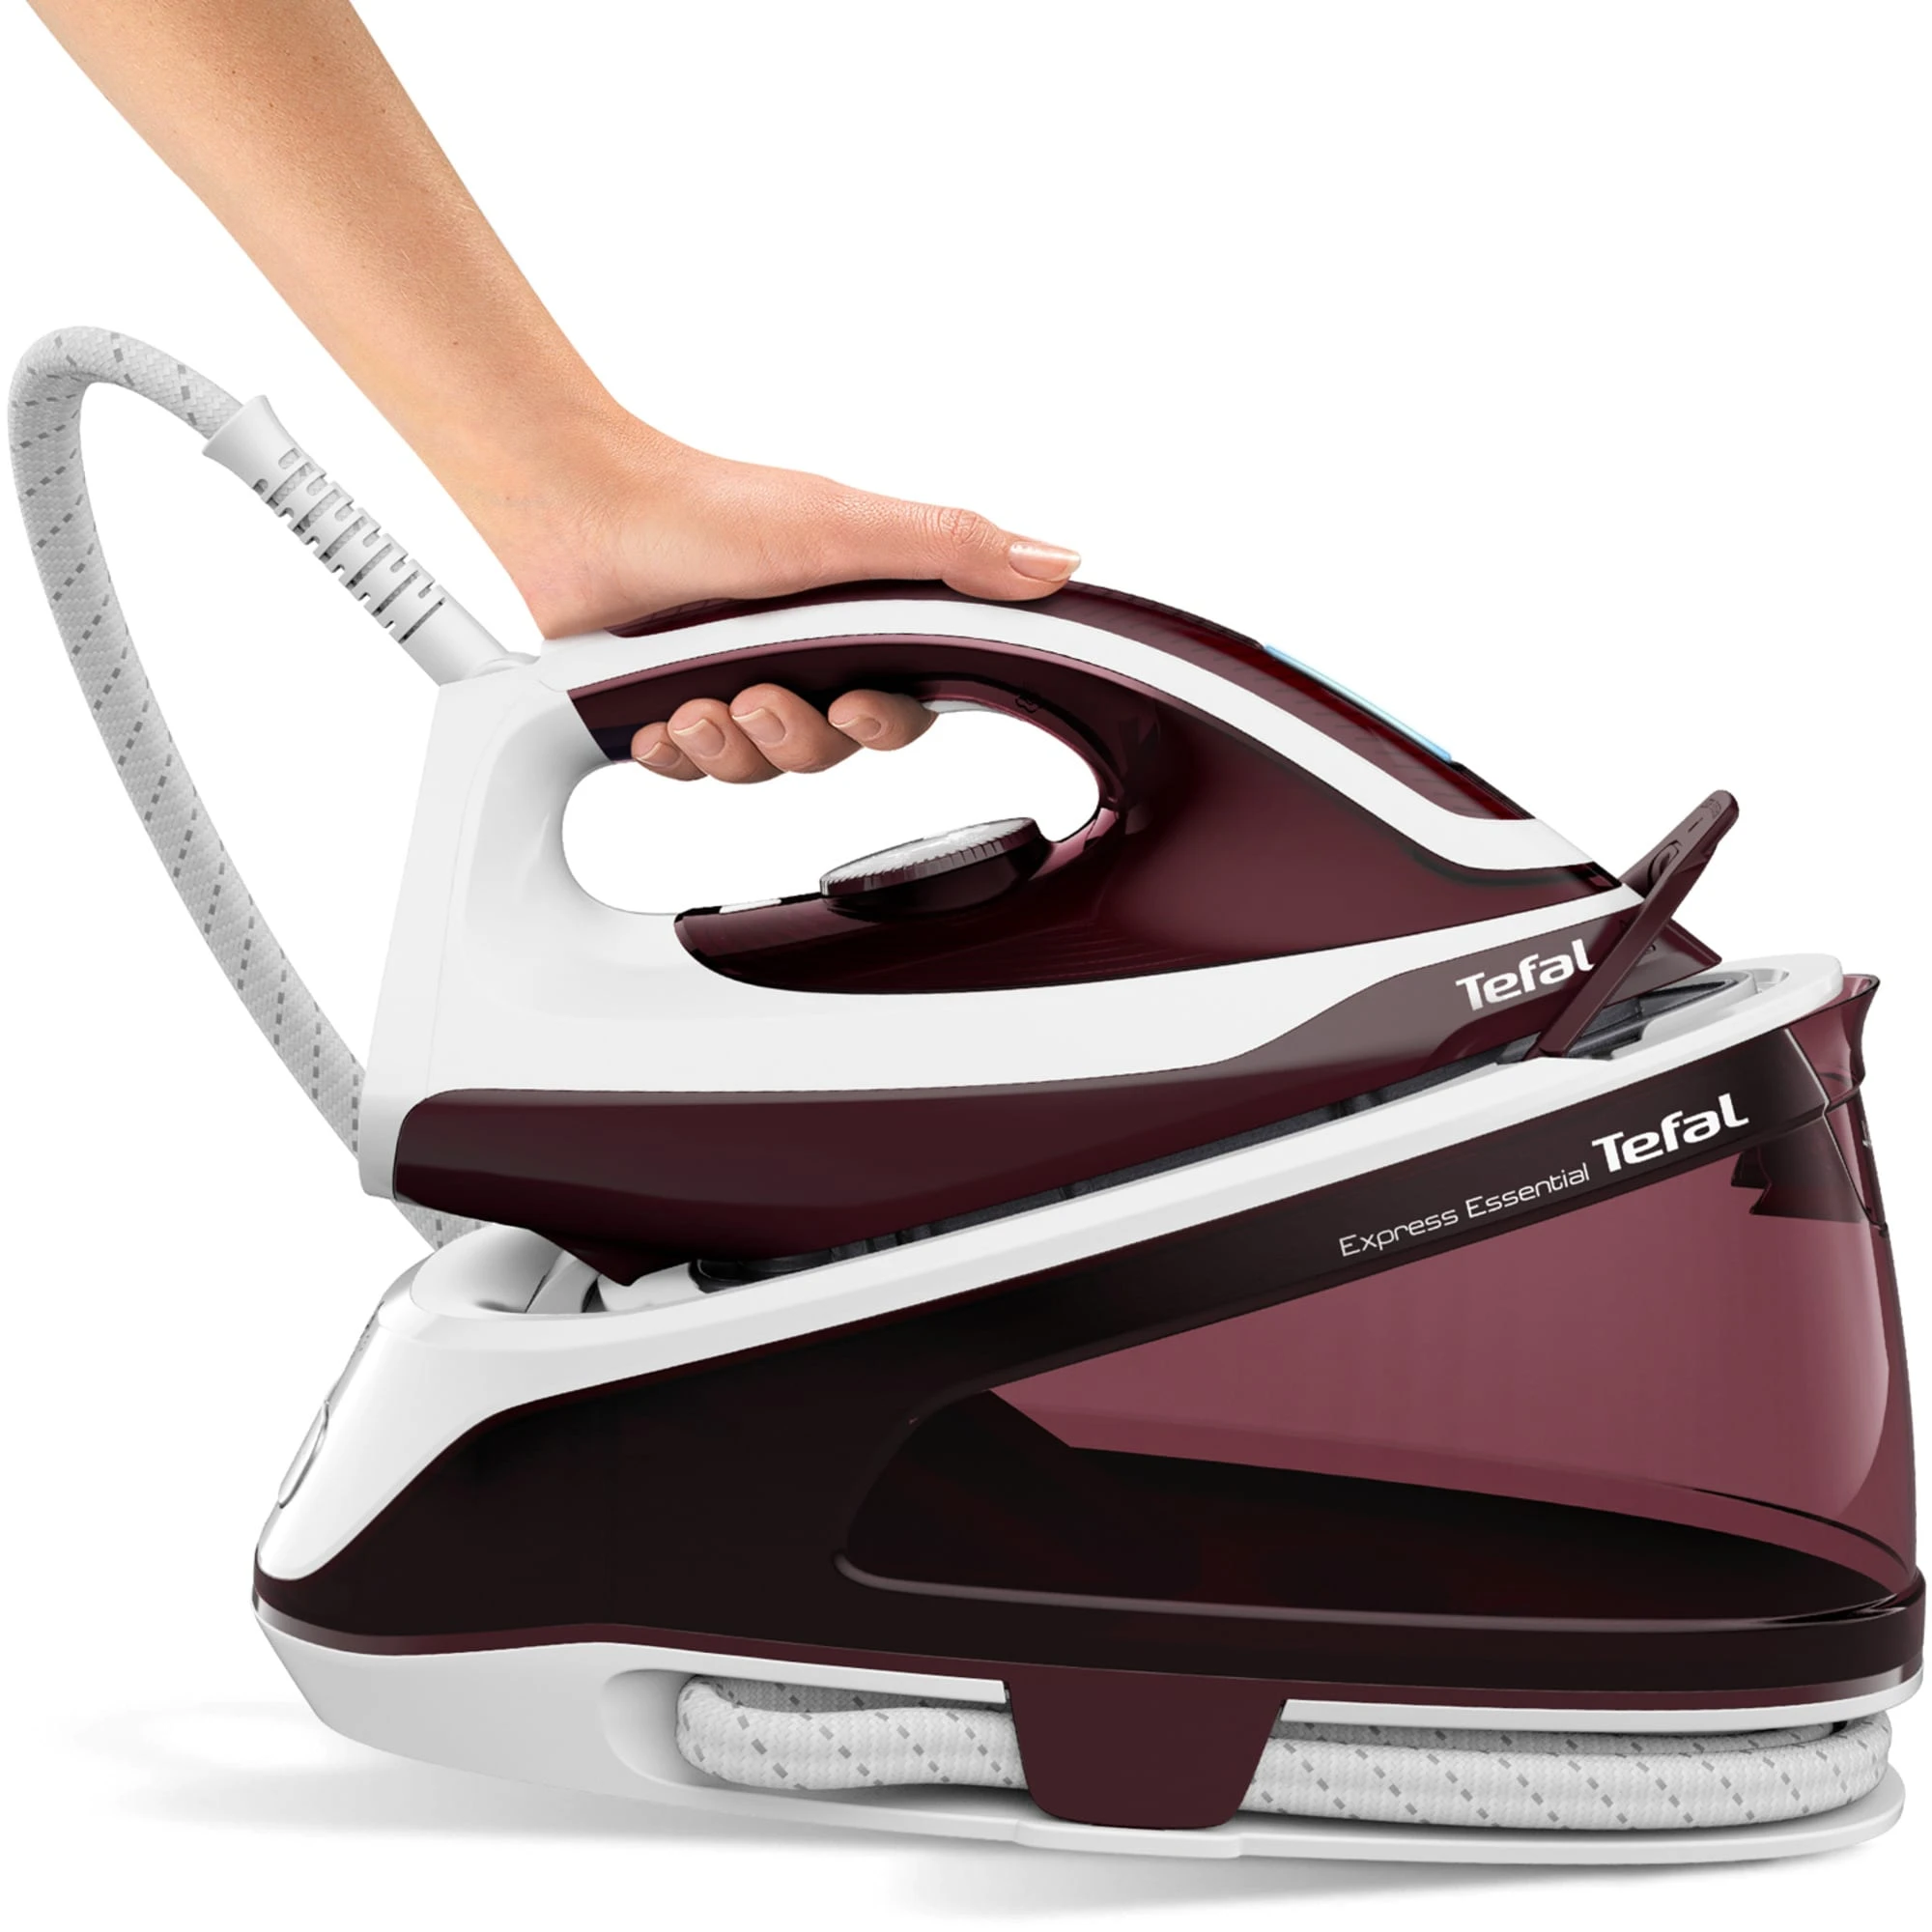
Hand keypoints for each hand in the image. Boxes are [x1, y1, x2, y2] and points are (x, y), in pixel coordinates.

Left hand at [477, 418, 1078, 783]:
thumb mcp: (845, 525)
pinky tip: (657, 717)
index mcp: (856, 620)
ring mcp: (735, 684)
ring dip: (727, 745)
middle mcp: (800, 657)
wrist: (576, 510)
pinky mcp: (673, 710)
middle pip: (829, 751)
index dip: (885, 723)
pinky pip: (689, 773)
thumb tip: (1056, 560)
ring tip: (695, 700)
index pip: (907, 707)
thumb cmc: (705, 507)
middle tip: (754, 695)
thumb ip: (952, 549)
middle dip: (790, 735)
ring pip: (758, 769)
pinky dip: (671, 752)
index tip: (853, 702)